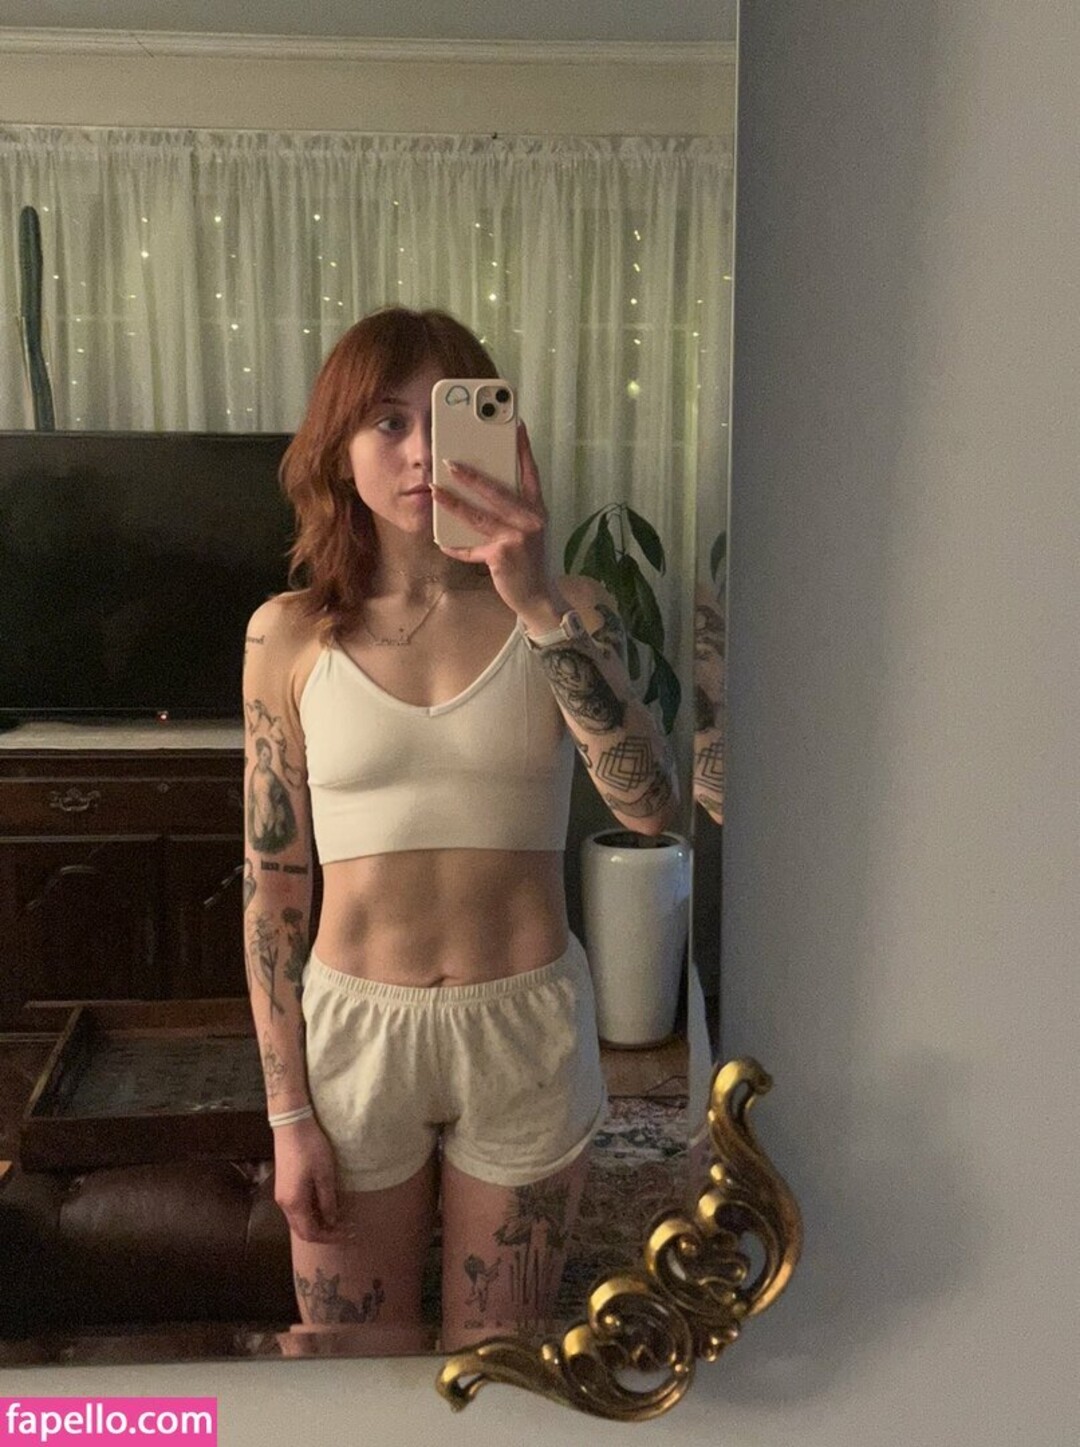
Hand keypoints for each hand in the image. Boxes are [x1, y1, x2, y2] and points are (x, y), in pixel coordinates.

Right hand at [273, 1117, 348, 1242]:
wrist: (291, 1125)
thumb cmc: (310, 1148)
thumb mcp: (325, 1174)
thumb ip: (327, 1201)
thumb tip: (331, 1221)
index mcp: (294, 1203)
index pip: (310, 1233)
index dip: (329, 1236)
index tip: (347, 1233)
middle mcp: (284, 1204)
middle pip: (302, 1230)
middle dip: (323, 1233)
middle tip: (344, 1228)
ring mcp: (282, 1195)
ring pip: (298, 1220)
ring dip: (317, 1223)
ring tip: (337, 1218)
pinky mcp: (283, 1185)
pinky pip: (296, 1209)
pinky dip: (310, 1213)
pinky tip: (323, 1205)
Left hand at [434, 421, 563, 621]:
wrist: (538, 596)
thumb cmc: (529, 560)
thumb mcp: (529, 531)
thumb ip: (514, 511)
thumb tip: (482, 489)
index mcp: (537, 509)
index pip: (531, 472)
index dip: (524, 448)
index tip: (516, 425)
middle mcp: (531, 520)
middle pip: (497, 491)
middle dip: (472, 475)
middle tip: (450, 461)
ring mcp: (518, 538)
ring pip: (478, 516)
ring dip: (453, 503)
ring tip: (435, 490)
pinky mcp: (502, 556)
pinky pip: (471, 549)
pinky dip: (455, 547)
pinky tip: (441, 541)